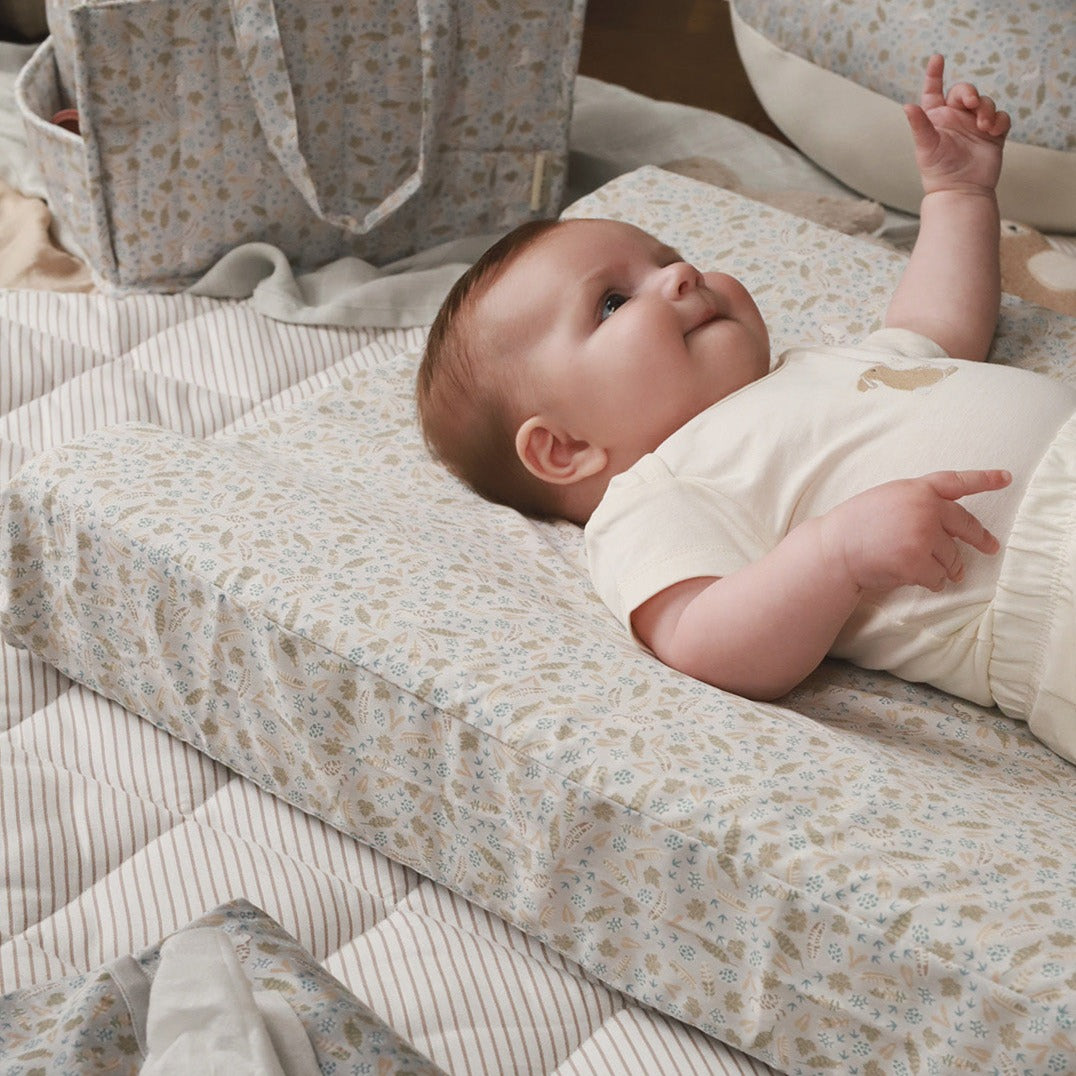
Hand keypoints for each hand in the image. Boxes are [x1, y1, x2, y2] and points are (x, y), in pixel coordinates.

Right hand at [819, 469, 1010, 593]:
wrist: (834, 549)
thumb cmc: (856, 525)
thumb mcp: (888, 499)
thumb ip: (919, 503)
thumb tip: (950, 526)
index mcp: (917, 489)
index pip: (957, 482)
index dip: (984, 479)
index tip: (1006, 478)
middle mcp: (924, 509)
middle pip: (966, 526)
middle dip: (981, 539)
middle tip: (990, 547)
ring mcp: (922, 536)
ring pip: (952, 558)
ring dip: (945, 568)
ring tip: (926, 569)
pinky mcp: (916, 562)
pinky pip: (938, 578)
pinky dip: (932, 582)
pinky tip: (914, 578)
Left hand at [903, 54, 1010, 195]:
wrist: (961, 190)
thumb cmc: (938, 171)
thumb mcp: (926, 146)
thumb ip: (919, 125)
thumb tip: (907, 106)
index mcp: (936, 117)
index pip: (934, 90)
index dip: (935, 74)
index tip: (937, 58)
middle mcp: (956, 117)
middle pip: (965, 91)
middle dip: (970, 93)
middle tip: (972, 104)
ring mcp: (975, 124)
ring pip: (986, 102)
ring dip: (987, 109)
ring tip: (983, 126)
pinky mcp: (993, 133)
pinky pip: (1001, 117)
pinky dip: (999, 120)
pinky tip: (993, 131)